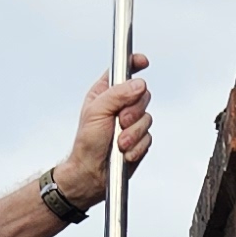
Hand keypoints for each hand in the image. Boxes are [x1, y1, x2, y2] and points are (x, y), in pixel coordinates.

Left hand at [58, 50, 150, 208]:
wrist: (91, 174)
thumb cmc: (86, 144)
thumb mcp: (96, 112)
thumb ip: (117, 94)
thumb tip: (138, 84)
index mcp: (106, 93)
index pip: (123, 71)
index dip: (134, 64)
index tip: (143, 62)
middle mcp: (120, 105)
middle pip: (142, 95)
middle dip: (133, 111)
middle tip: (120, 121)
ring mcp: (131, 123)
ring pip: (148, 118)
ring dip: (133, 134)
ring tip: (118, 143)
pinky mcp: (139, 139)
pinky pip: (149, 137)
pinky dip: (137, 146)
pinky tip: (124, 152)